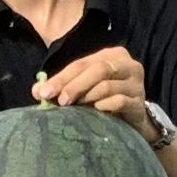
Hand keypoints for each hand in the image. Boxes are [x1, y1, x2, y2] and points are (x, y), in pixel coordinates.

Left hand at [34, 47, 151, 135]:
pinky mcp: (139, 104)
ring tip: (75, 108)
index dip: (62, 77)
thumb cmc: (105, 101)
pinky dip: (105, 105)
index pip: (82, 63)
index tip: (44, 93)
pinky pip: (120, 101)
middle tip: (60, 101)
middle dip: (75, 85)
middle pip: (98, 69)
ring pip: (108, 85)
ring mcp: (136, 84)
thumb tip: (37, 91)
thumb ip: (63, 87)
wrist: (133, 121)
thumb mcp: (85, 89)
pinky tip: (96, 111)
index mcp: (112, 55)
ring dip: (87, 96)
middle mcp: (128, 65)